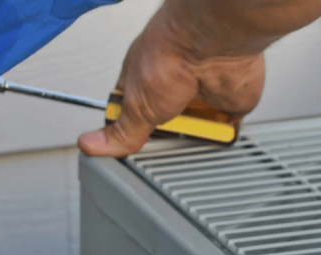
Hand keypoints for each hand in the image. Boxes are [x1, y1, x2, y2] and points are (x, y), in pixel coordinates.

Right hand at [77, 3, 264, 156]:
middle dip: (169, 136)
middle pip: (167, 127)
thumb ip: (121, 132)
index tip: (135, 145)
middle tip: (168, 137)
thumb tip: (93, 145)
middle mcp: (173, 87)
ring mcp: (200, 94)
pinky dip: (224, 133)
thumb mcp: (136, 106)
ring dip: (196, 135)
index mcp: (143, 83)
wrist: (209, 44)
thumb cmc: (170, 56)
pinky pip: (227, 127)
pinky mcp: (227, 101)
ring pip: (197, 130)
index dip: (136, 132)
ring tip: (192, 129)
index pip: (134, 116)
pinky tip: (216, 130)